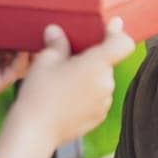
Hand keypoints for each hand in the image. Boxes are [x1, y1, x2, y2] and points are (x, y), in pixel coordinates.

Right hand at [9, 20, 136, 145]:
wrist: (35, 131)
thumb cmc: (39, 93)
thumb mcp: (45, 60)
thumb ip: (57, 42)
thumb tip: (56, 31)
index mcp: (96, 65)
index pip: (123, 43)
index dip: (117, 33)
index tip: (111, 26)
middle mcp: (106, 84)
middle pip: (107, 62)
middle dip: (92, 58)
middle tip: (69, 58)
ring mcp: (104, 102)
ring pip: (102, 80)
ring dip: (90, 77)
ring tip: (64, 81)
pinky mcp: (99, 117)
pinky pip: (98, 97)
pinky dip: (87, 93)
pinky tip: (66, 97)